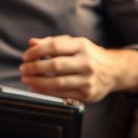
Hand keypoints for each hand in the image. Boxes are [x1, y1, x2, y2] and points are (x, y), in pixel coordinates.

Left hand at [19, 35, 137, 102]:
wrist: (114, 71)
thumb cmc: (88, 55)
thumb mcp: (73, 44)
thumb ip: (52, 42)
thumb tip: (31, 43)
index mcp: (81, 45)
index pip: (54, 47)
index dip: (36, 52)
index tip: (25, 56)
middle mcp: (86, 62)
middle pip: (55, 65)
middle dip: (34, 68)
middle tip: (23, 69)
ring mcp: (88, 80)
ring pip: (57, 83)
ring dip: (37, 82)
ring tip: (26, 80)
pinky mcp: (87, 95)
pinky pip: (62, 95)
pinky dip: (46, 92)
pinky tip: (36, 88)